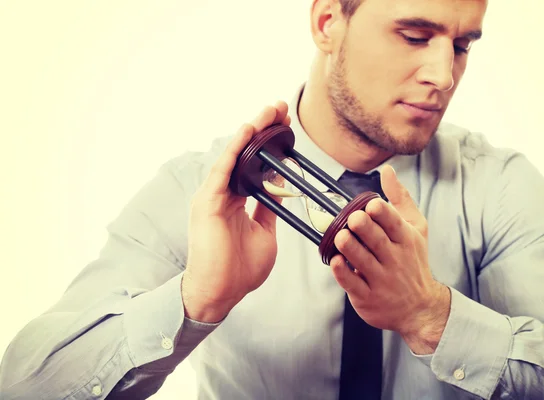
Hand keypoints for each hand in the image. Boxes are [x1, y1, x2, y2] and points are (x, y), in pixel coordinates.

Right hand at [182, 101, 290, 322]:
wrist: (221, 292)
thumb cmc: (240, 269)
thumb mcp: (265, 233)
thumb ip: (269, 210)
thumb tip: (281, 192)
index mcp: (236, 201)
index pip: (254, 165)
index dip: (270, 145)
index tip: (287, 127)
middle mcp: (223, 194)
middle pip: (245, 154)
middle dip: (264, 130)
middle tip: (281, 108)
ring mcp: (214, 196)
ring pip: (235, 155)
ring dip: (253, 131)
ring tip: (271, 111)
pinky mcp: (208, 201)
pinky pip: (223, 169)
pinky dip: (235, 148)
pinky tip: (249, 129)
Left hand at [330, 165, 450, 353]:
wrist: (419, 308)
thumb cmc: (413, 261)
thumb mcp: (416, 229)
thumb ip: (400, 199)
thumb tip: (387, 170)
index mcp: (405, 240)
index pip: (394, 224)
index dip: (382, 213)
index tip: (371, 204)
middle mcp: (395, 259)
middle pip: (377, 241)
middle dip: (365, 228)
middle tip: (353, 218)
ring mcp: (381, 280)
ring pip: (363, 262)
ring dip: (351, 248)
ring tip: (340, 237)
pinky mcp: (367, 297)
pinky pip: (354, 285)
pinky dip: (344, 274)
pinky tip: (335, 262)